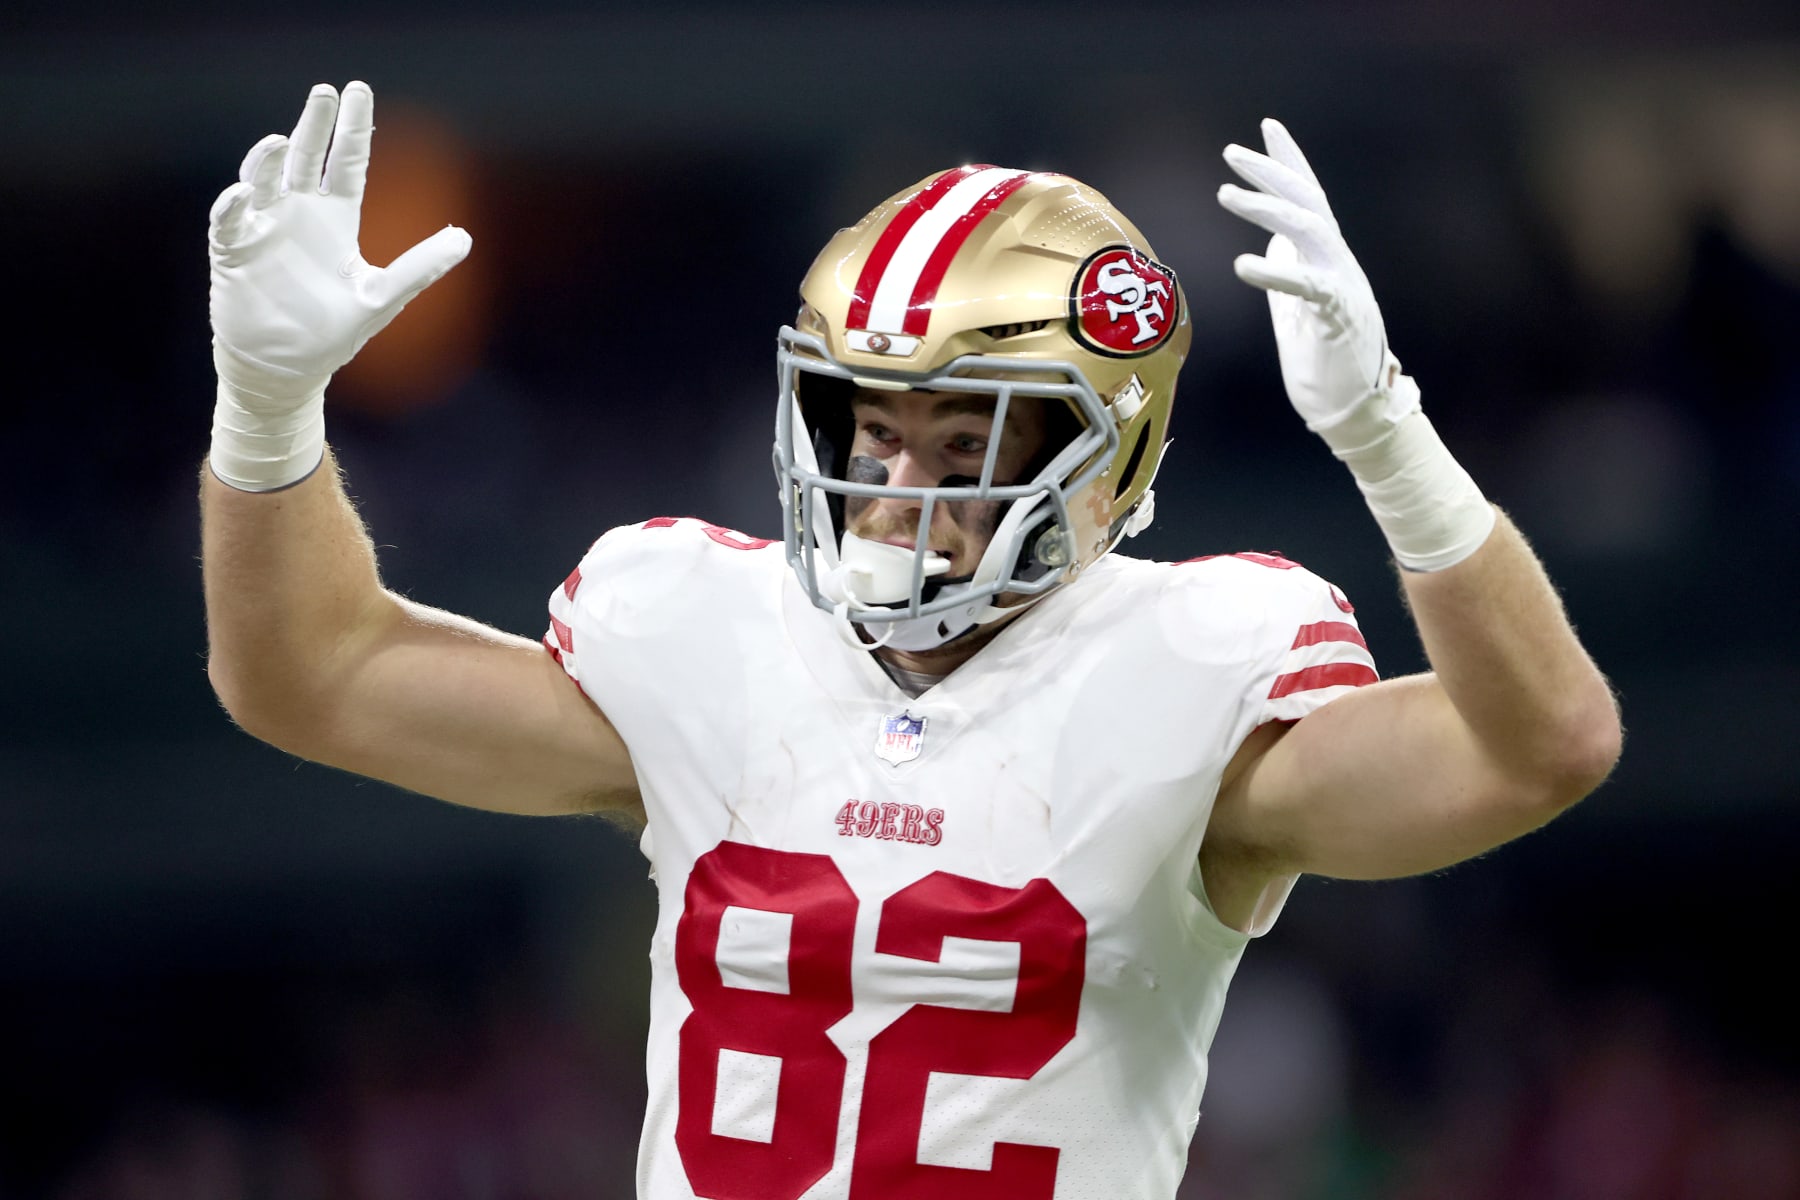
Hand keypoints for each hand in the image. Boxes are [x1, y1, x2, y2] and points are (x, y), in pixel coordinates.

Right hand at [207, 81, 470, 404]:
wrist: (285, 368)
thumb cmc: (330, 333)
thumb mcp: (382, 296)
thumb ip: (420, 267)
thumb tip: (466, 239)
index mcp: (335, 219)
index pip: (347, 163)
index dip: (354, 130)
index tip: (358, 91)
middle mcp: (299, 214)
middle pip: (307, 157)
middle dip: (315, 125)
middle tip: (325, 92)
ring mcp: (263, 228)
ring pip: (264, 179)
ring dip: (269, 160)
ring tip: (282, 143)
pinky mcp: (234, 251)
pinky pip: (229, 221)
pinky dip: (234, 206)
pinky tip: (244, 194)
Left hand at [1217, 119, 1416, 450]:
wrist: (1351, 407)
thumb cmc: (1323, 357)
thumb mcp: (1298, 302)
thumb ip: (1288, 267)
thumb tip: (1270, 241)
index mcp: (1324, 256)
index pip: (1308, 196)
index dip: (1288, 160)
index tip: (1267, 127)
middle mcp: (1336, 260)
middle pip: (1307, 200)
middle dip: (1270, 172)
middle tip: (1230, 154)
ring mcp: (1341, 284)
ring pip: (1309, 228)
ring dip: (1266, 208)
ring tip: (1226, 195)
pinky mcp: (1337, 315)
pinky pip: (1308, 285)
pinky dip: (1276, 272)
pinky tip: (1244, 264)